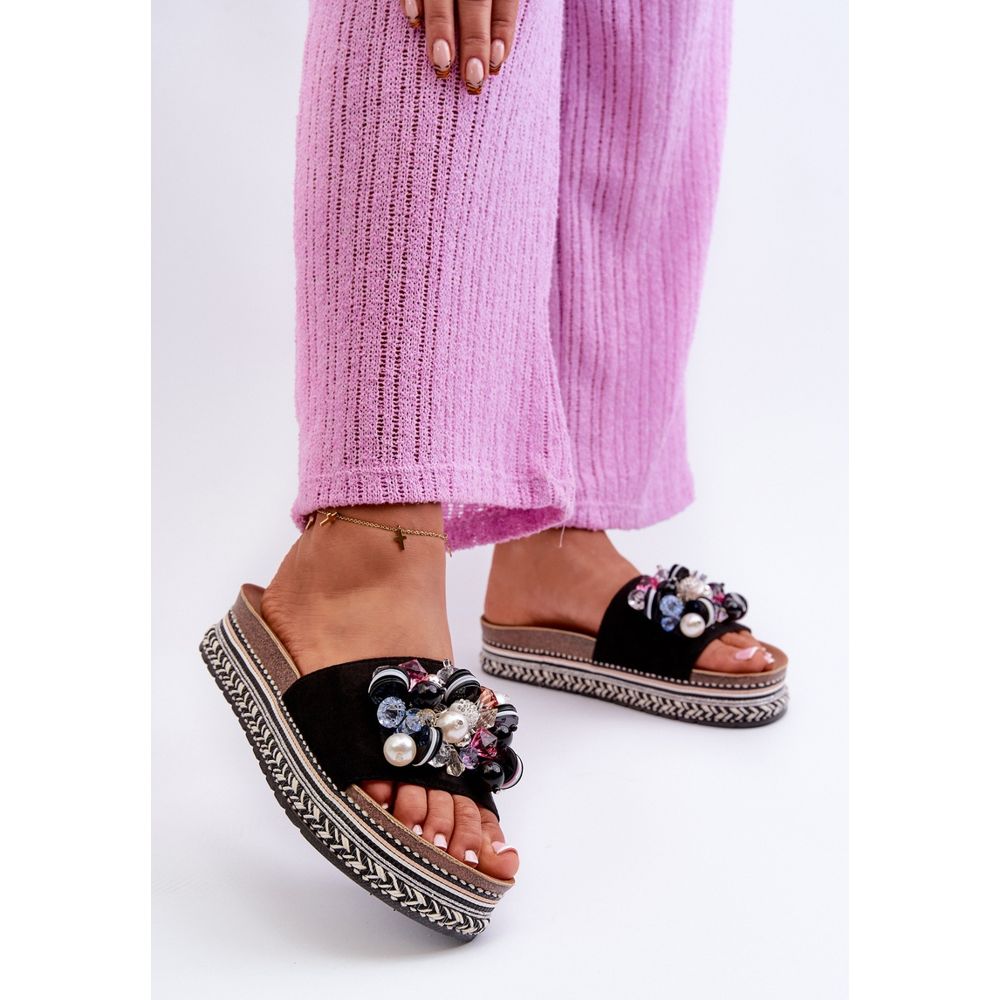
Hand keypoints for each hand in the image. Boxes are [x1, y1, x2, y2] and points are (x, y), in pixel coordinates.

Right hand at [402, 0, 518, 93]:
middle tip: (473, 80)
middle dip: (475, 41)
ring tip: (442, 63)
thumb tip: (496, 52)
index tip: (497, 64)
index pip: (504, 0)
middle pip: (476, 0)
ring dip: (442, 28)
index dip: (502, 31)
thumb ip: (495, 5)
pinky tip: (412, 20)